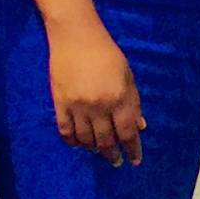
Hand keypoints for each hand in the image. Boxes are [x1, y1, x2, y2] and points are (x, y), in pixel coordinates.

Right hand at [47, 17, 145, 163]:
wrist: (76, 37)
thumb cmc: (107, 53)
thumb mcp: (127, 75)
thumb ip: (133, 102)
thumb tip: (140, 126)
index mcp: (119, 98)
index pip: (127, 132)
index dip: (132, 149)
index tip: (134, 160)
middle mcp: (99, 106)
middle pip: (106, 140)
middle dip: (113, 154)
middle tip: (116, 161)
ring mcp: (77, 107)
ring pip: (85, 140)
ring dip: (94, 149)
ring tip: (98, 152)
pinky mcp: (59, 104)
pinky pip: (65, 132)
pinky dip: (72, 142)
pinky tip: (79, 144)